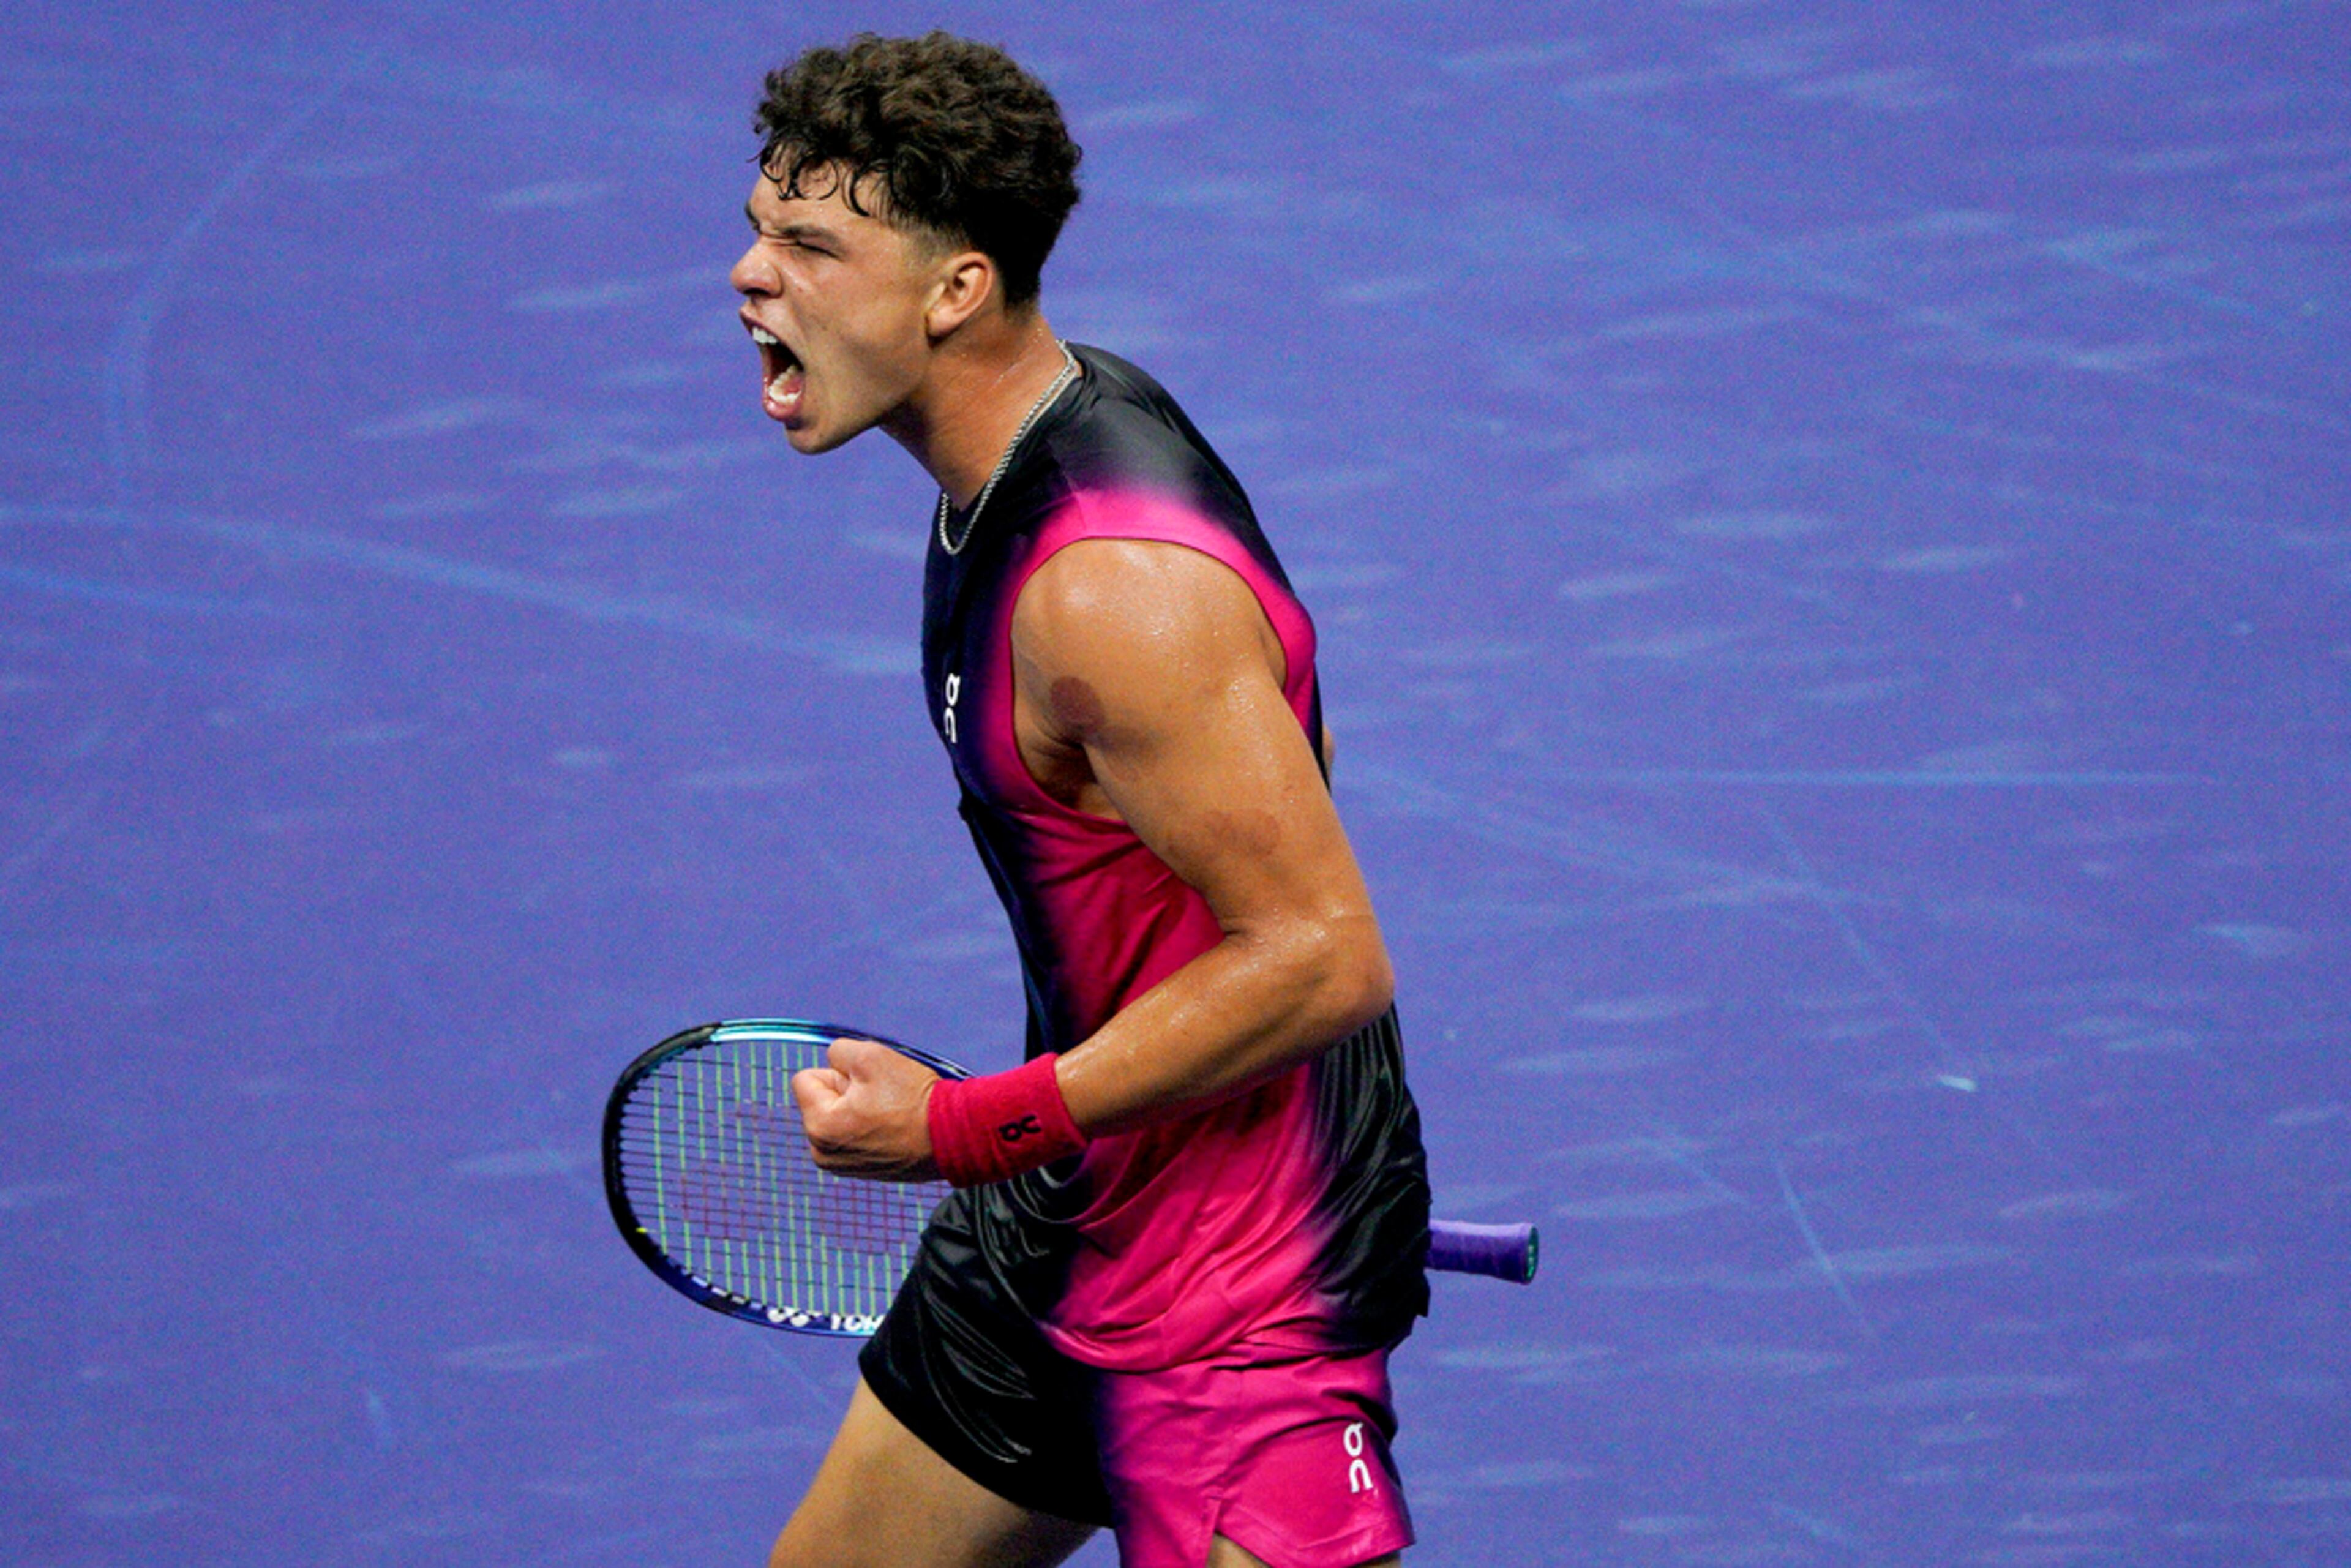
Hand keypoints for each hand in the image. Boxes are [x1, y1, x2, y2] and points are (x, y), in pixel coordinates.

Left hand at [791, 1037, 941, 1181]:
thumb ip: (838, 1052)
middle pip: (822, 1099)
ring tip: (889, 1114)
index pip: (805, 1078)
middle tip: (882, 1098)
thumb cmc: (912, 1098)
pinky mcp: (861, 1171)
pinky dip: (869, 1127)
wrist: (951, 1136)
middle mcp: (822, 1153)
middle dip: (846, 1092)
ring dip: (857, 1109)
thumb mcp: (870, 1056)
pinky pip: (853, 1135)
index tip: (866, 1083)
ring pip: (838, 1116)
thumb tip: (833, 1063)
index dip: (837, 1072)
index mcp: (818, 1126)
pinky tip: (894, 1128)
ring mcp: (841, 1166)